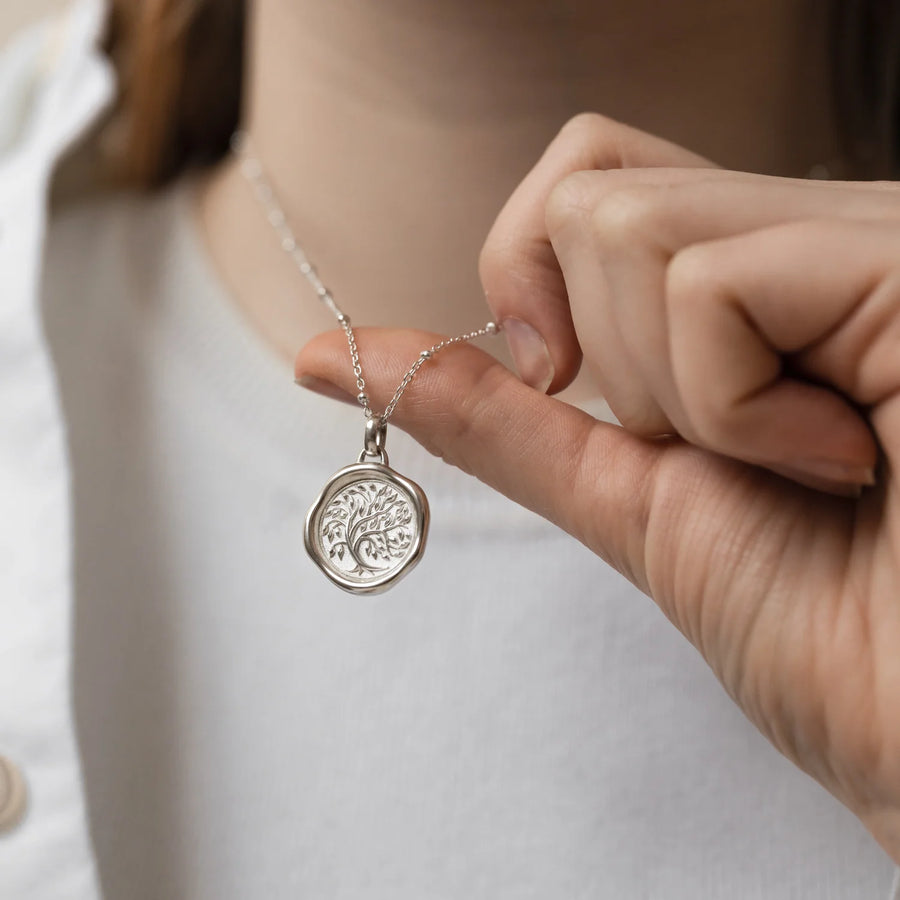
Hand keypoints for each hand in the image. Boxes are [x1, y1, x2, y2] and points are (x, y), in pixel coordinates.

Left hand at [295, 113, 899, 861]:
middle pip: (591, 195)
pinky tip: (843, 457)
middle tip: (728, 452)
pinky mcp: (896, 263)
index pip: (591, 176)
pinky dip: (726, 406)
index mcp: (755, 281)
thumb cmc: (819, 629)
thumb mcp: (621, 494)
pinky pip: (707, 283)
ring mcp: (858, 240)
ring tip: (795, 460)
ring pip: (626, 223)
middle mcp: (812, 237)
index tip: (556, 375)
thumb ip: (492, 412)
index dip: (530, 265)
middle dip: (609, 361)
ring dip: (671, 393)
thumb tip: (329, 355)